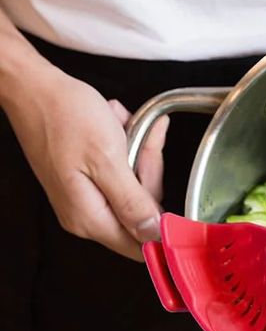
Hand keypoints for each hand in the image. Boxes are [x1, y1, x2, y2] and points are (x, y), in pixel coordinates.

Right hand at [3, 63, 167, 259]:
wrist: (31, 84)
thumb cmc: (63, 114)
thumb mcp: (107, 159)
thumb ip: (133, 203)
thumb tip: (154, 235)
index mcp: (90, 219)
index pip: (141, 245)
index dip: (163, 224)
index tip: (169, 189)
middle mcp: (86, 216)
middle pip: (141, 214)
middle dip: (149, 174)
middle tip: (143, 139)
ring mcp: (84, 199)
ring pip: (134, 189)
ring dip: (138, 154)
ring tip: (124, 126)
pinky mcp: (85, 182)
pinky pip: (120, 174)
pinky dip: (125, 149)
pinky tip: (117, 126)